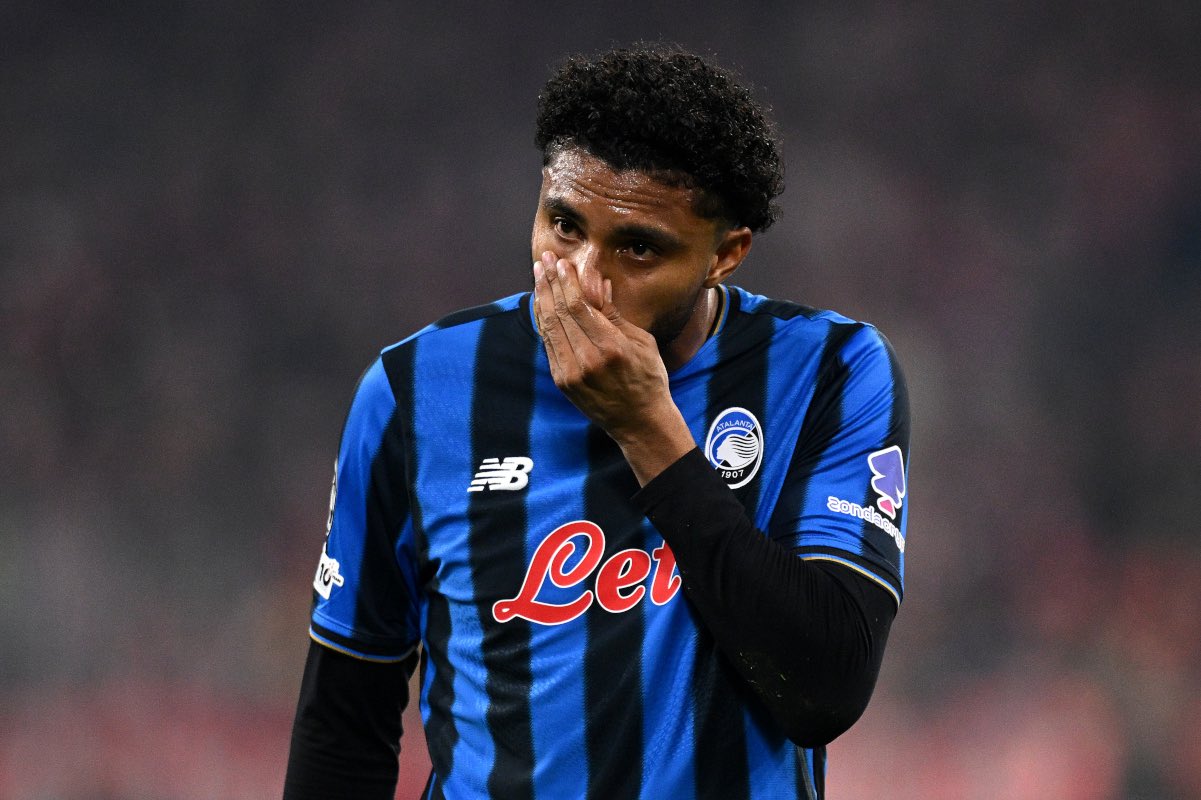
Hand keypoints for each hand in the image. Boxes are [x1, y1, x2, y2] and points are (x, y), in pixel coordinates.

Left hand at [532, 251, 693, 483]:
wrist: (640, 423)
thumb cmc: (648, 379)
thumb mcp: (641, 342)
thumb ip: (614, 312)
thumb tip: (596, 282)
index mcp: (610, 348)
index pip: (578, 306)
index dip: (566, 280)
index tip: (562, 262)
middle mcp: (586, 360)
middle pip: (559, 312)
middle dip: (550, 282)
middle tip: (545, 260)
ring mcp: (570, 373)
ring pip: (549, 327)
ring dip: (542, 298)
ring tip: (540, 275)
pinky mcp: (562, 381)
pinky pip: (549, 343)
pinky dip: (544, 320)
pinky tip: (542, 303)